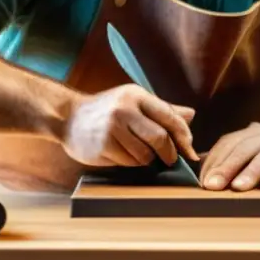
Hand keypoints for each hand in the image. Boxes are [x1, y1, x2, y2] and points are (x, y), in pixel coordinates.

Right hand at [62, 84, 198, 167]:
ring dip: (149, 160)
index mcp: (136, 95)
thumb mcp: (134, 102)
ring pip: (145, 154)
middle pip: (160, 138)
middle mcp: (124, 109)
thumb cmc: (107, 110)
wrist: (68, 117)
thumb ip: (163, 109)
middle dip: (169, 153)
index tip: (190, 151)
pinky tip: (125, 156)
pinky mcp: (102, 146)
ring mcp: (112, 128)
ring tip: (142, 155)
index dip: (184, 136)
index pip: (170, 117)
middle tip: (171, 160)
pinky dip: (133, 164)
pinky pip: (129, 162)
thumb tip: (191, 115)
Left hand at [199, 122, 259, 190]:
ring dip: (250, 172)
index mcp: (251, 133)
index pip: (228, 143)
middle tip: (212, 186)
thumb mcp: (250, 148)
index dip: (214, 161)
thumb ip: (227, 155)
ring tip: (237, 187)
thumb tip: (198, 167)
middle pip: (244, 149)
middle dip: (227, 167)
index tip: (202, 180)